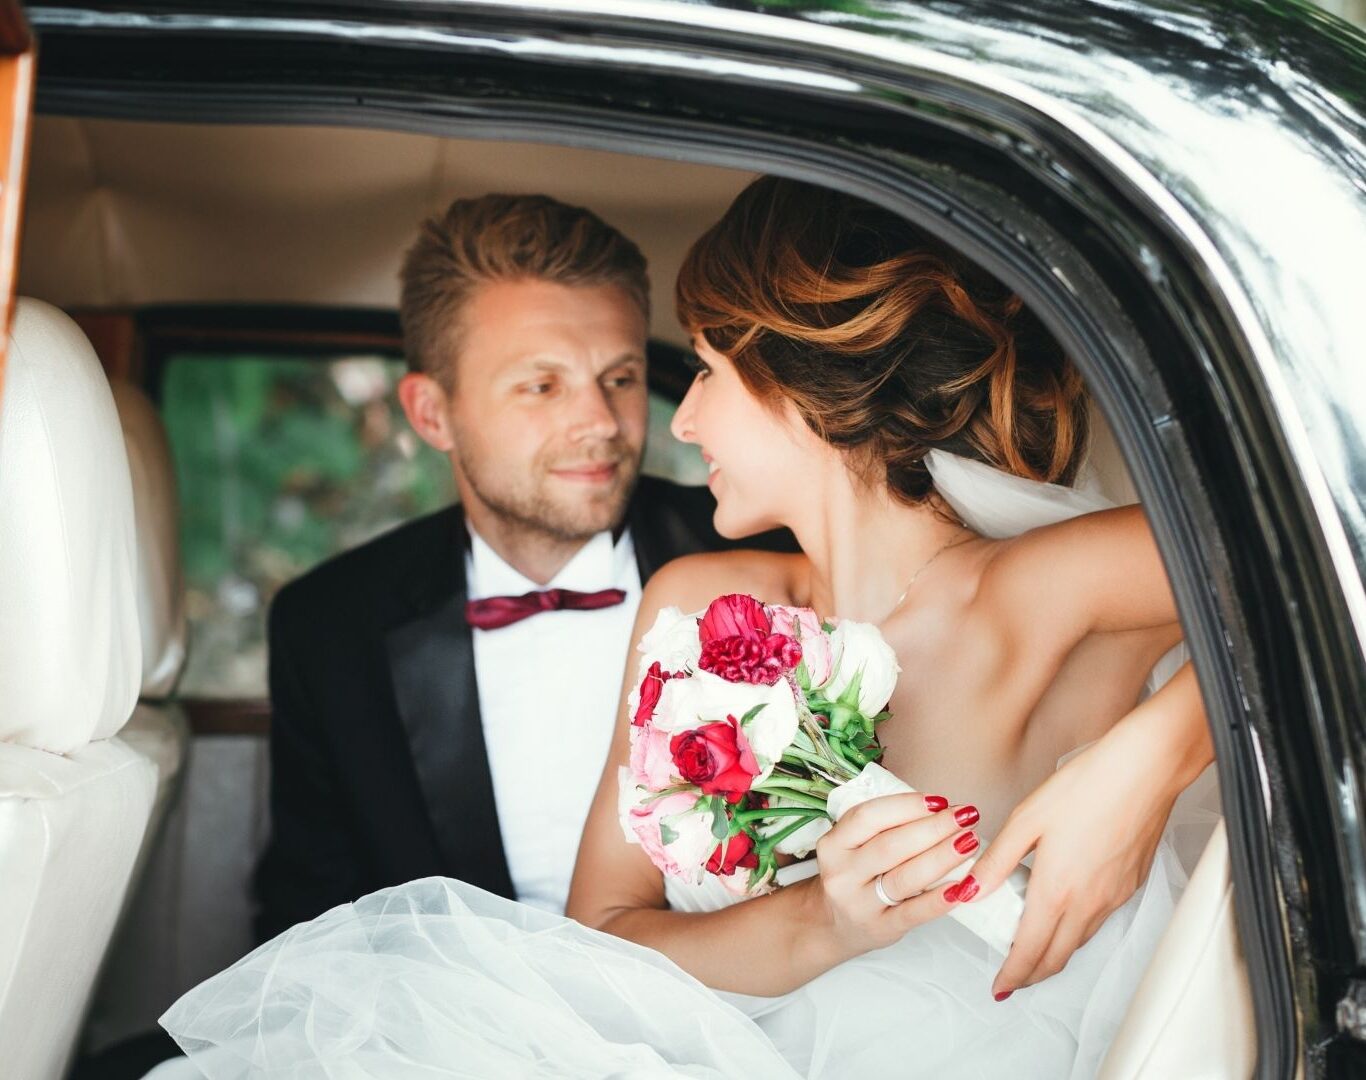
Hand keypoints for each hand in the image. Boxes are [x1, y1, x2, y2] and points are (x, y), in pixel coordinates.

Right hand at [813, 792, 978, 958]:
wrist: (833, 925)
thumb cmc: (855, 875)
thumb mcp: (852, 846)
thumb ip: (883, 827)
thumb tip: (937, 808)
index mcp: (833, 844)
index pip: (869, 817)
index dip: (907, 805)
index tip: (940, 801)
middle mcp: (841, 874)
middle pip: (891, 845)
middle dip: (934, 828)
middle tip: (965, 816)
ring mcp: (859, 904)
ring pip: (905, 877)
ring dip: (942, 857)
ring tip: (969, 842)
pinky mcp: (881, 928)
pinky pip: (914, 913)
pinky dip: (939, 899)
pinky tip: (961, 887)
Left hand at [969, 715, 1182, 999]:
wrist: (1145, 770)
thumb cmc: (1089, 786)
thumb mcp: (1028, 819)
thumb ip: (996, 861)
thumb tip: (970, 891)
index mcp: (1058, 889)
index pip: (1031, 950)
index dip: (1013, 974)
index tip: (1000, 987)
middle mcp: (1089, 902)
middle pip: (1058, 957)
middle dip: (1032, 974)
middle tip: (1014, 978)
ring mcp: (1114, 896)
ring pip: (1080, 941)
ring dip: (1055, 954)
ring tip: (1032, 949)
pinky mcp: (1129, 884)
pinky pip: (1099, 920)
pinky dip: (1077, 930)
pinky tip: (1064, 912)